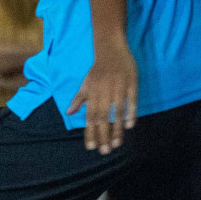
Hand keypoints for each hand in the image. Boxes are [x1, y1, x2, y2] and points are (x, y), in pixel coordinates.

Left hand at [67, 37, 137, 153]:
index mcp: (92, 93)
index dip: (90, 132)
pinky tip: (129, 126)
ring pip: (117, 112)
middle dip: (103, 135)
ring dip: (117, 129)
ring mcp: (118, 87)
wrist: (110, 48)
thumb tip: (69, 112)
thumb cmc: (98, 68)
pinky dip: (131, 113)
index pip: (90, 117)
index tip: (91, 147)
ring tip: (116, 144)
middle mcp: (104, 92)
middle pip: (103, 117)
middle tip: (104, 151)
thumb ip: (79, 99)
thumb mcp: (86, 83)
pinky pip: (131, 101)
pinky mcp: (131, 83)